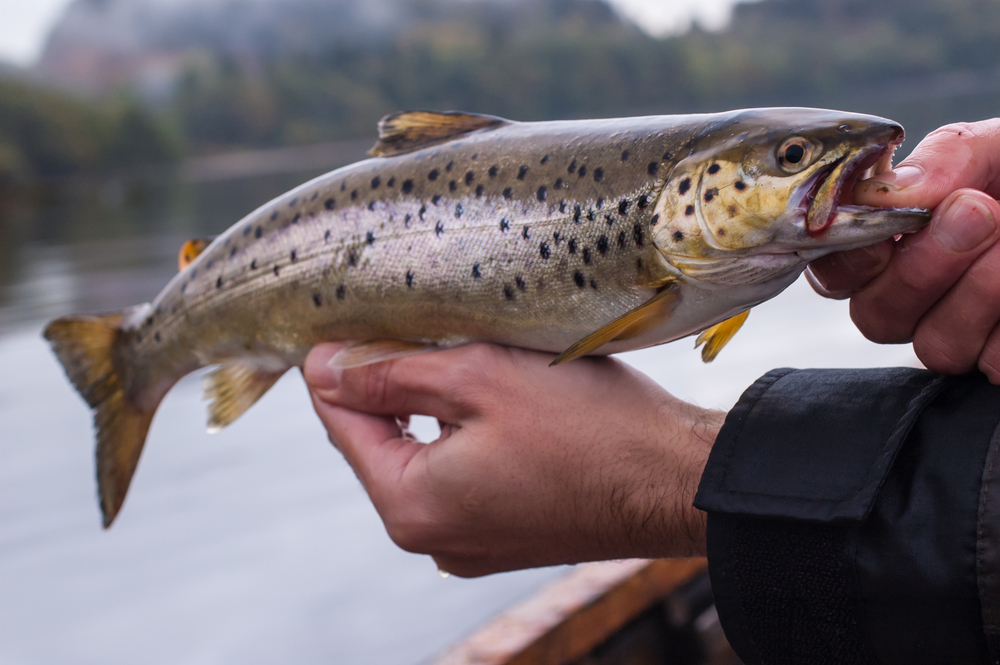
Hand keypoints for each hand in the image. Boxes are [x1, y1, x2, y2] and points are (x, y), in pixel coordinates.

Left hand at [303, 343, 721, 576]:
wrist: (677, 481)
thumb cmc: (589, 426)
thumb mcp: (477, 378)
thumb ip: (389, 374)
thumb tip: (322, 370)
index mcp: (412, 507)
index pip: (342, 425)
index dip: (340, 367)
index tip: (349, 321)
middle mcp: (433, 540)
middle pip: (381, 444)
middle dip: (389, 385)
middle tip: (410, 325)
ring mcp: (472, 544)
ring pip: (424, 457)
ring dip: (430, 406)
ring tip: (453, 352)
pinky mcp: (507, 535)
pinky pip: (462, 478)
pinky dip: (464, 435)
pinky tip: (488, 398)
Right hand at [808, 119, 999, 381]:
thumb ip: (945, 160)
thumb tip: (887, 191)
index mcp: (899, 244)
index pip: (837, 270)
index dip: (848, 256)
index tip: (884, 223)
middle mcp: (919, 300)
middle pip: (877, 317)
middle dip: (922, 268)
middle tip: (977, 213)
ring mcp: (966, 337)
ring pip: (936, 347)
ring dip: (982, 293)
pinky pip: (996, 364)